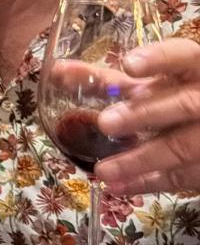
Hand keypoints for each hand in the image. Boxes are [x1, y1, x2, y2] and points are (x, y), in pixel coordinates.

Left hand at [96, 38, 199, 194]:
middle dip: (144, 114)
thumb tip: (58, 73)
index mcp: (194, 71)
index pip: (184, 57)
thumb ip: (113, 82)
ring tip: (102, 171)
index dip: (159, 59)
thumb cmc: (171, 99)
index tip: (128, 64)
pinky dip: (148, 183)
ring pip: (181, 146)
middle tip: (105, 123)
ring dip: (140, 160)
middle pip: (182, 105)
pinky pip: (181, 177)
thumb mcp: (151, 85)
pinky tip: (117, 187)